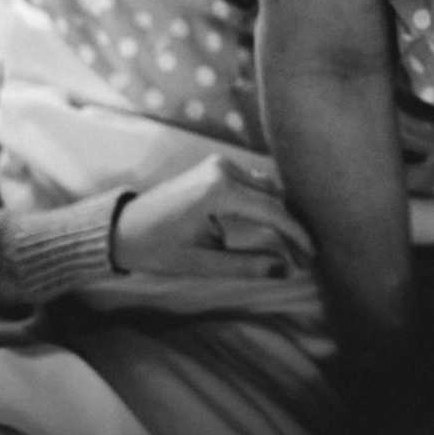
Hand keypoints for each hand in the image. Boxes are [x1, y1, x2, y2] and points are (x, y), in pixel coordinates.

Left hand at [112, 153, 314, 278]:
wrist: (121, 228)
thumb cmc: (156, 248)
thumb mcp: (202, 263)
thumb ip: (246, 265)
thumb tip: (284, 270)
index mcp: (219, 190)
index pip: (273, 211)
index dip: (297, 234)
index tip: (312, 256)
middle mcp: (224, 169)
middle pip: (275, 197)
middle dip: (292, 228)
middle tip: (303, 258)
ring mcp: (220, 164)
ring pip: (267, 188)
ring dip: (281, 216)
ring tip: (291, 247)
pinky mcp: (217, 168)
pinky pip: (253, 184)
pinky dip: (267, 205)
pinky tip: (273, 227)